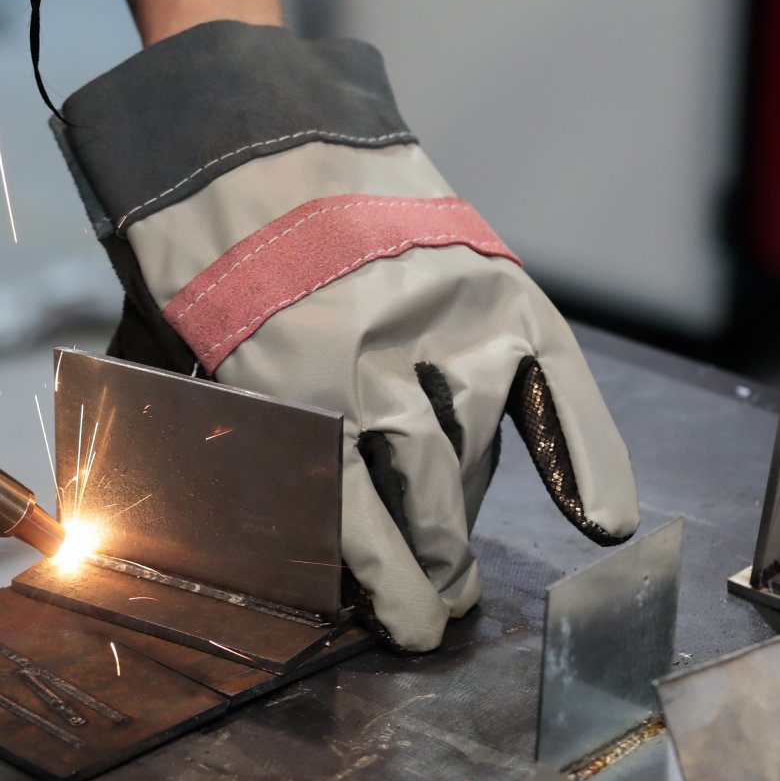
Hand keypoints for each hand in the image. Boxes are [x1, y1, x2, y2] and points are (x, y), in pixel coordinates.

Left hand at [56, 22, 638, 649]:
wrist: (257, 146)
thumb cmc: (210, 276)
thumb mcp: (179, 368)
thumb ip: (218, 451)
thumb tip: (238, 547)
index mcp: (289, 391)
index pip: (354, 523)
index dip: (387, 589)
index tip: (406, 633)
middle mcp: (375, 362)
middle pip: (425, 497)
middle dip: (434, 566)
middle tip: (439, 606)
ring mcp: (442, 324)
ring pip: (476, 451)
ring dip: (470, 518)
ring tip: (461, 566)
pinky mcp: (491, 288)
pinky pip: (553, 387)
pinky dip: (581, 454)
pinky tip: (600, 518)